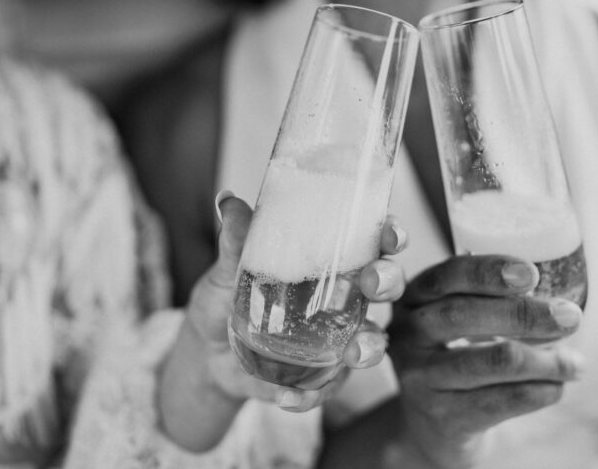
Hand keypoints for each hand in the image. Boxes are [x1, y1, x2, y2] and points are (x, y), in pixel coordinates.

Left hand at [158, 191, 406, 450]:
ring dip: (370, 346)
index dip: (390, 234)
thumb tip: (228, 200)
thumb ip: (235, 240)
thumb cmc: (228, 295)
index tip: (391, 234)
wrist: (206, 350)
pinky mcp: (320, 376)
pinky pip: (327, 389)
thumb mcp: (228, 268)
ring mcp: (337, 339)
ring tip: (355, 353)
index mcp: (332, 260)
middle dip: (389, 282)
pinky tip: (288, 397)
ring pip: (372, 340)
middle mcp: (345, 298)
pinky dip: (311, 396)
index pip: (372, 240)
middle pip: (386, 286)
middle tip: (374, 284)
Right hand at [386, 254, 583, 466]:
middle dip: (524, 314)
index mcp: (416, 297)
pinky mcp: (442, 417)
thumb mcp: (457, 320)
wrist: (431, 426)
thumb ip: (493, 299)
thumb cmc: (457, 356)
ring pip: (490, 362)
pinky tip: (557, 386)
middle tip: (571, 317)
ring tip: (576, 363)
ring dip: (544, 360)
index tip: (531, 274)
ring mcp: (421, 378)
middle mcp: (409, 335)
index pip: (449, 275)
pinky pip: (501, 402)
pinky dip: (540, 391)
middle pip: (463, 315)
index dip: (490, 272)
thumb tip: (561, 300)